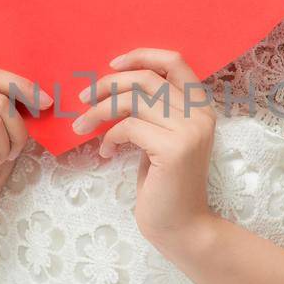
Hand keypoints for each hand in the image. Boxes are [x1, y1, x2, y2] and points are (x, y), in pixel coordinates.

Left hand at [73, 46, 217, 252]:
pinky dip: (109, 137)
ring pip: (133, 100)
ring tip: (82, 126)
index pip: (175, 61)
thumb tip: (114, 86)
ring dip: (99, 110)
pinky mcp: (173, 149)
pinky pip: (129, 127)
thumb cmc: (165, 186)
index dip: (141, 55)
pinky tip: (105, 152)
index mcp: (200, 107)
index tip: (112, 65)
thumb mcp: (160, 140)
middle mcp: (200, 114)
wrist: (182, 228)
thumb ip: (152, 112)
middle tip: (83, 98)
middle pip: (146, 78)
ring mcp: (189, 131)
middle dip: (108, 84)